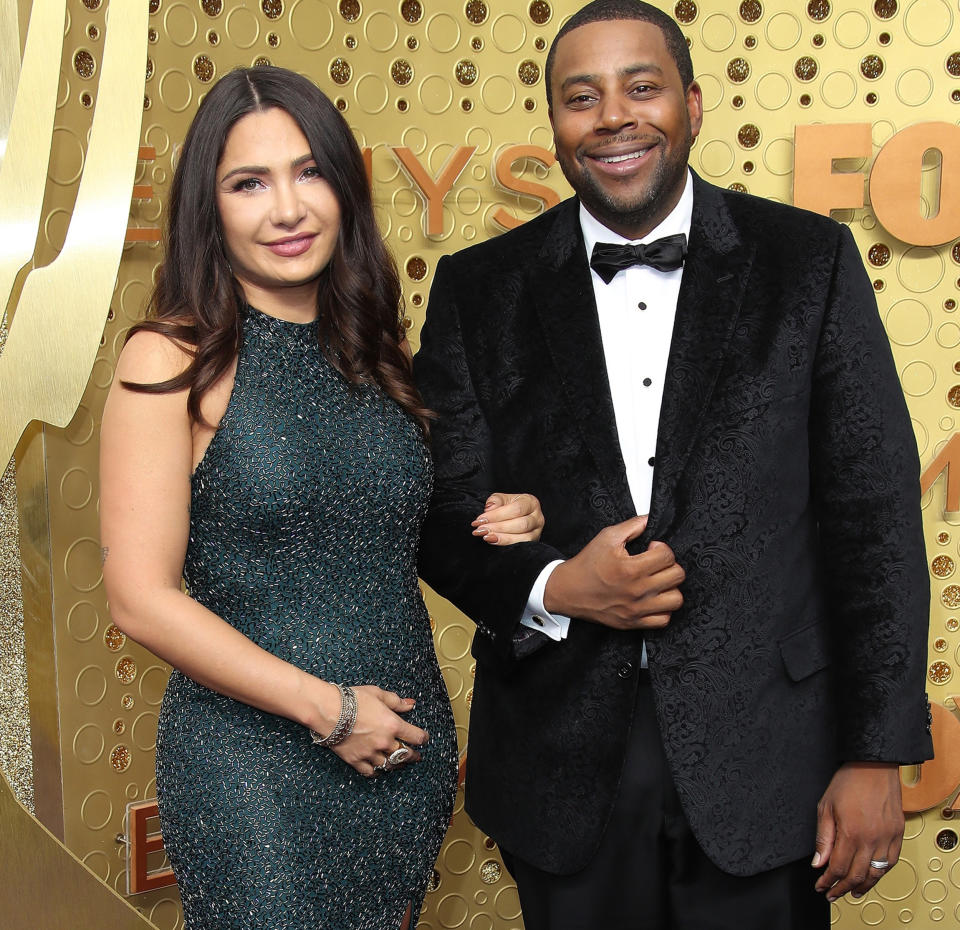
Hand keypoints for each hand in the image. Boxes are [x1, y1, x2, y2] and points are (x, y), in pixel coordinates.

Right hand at [328, 686, 428, 776]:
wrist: (328, 710)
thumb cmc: (352, 699)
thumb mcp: (378, 694)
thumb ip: (396, 701)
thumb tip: (411, 704)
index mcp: (393, 724)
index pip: (416, 737)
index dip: (423, 738)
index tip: (424, 739)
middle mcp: (384, 742)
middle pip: (405, 754)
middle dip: (413, 756)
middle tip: (416, 756)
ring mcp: (370, 753)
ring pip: (389, 765)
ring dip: (396, 764)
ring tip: (399, 763)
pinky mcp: (356, 760)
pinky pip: (371, 772)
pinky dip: (377, 772)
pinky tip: (379, 769)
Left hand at [471, 492, 544, 544]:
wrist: (515, 515)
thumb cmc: (509, 506)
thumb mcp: (502, 499)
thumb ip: (496, 501)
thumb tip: (489, 508)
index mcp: (531, 502)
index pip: (516, 509)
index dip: (497, 515)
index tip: (480, 520)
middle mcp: (538, 517)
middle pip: (521, 524)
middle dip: (498, 528)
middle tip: (481, 530)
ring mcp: (537, 532)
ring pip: (523, 538)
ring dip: (502, 538)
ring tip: (486, 536)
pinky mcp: (533, 543)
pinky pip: (522, 546)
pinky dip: (507, 544)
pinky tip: (494, 541)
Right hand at [543, 514, 683, 628]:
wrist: (568, 590)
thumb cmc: (587, 564)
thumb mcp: (607, 537)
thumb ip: (632, 525)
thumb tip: (650, 519)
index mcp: (631, 568)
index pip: (667, 556)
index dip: (662, 547)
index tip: (651, 549)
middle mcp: (637, 591)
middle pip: (677, 576)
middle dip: (669, 565)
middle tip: (656, 563)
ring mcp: (637, 609)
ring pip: (676, 599)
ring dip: (670, 588)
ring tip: (658, 582)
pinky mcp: (633, 622)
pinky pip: (664, 620)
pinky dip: (663, 609)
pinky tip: (653, 599)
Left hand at [812, 762, 903, 901]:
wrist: (873, 766)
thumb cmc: (848, 781)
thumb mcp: (826, 807)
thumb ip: (823, 838)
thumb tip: (818, 863)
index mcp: (851, 833)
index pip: (837, 868)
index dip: (827, 881)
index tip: (821, 886)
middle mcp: (871, 840)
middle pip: (857, 875)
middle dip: (842, 888)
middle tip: (833, 894)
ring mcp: (887, 839)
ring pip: (876, 874)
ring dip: (863, 886)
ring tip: (852, 892)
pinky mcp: (898, 835)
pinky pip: (891, 863)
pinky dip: (881, 874)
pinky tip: (872, 877)